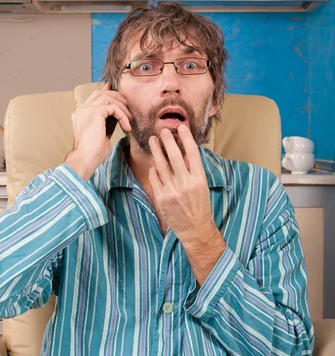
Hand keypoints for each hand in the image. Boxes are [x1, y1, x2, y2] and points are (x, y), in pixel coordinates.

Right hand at [65, 83, 132, 180]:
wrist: (86, 159)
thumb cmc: (93, 153)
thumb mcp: (102, 133)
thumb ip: (107, 122)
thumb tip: (117, 116)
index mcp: (81, 115)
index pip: (94, 97)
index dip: (106, 92)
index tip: (118, 93)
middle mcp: (81, 110)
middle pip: (100, 94)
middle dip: (116, 97)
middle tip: (128, 106)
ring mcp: (86, 110)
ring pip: (108, 98)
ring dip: (122, 107)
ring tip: (130, 119)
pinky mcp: (94, 112)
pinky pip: (113, 107)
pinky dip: (122, 115)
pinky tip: (126, 126)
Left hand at [148, 125, 217, 246]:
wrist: (194, 228)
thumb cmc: (199, 205)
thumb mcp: (202, 185)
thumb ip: (193, 169)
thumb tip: (183, 150)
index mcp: (199, 179)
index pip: (192, 153)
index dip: (186, 138)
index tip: (182, 127)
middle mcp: (185, 183)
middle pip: (174, 156)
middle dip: (168, 141)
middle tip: (164, 131)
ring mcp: (172, 190)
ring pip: (161, 165)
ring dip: (157, 150)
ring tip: (154, 140)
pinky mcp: (162, 197)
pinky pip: (155, 177)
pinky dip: (154, 169)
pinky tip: (155, 164)